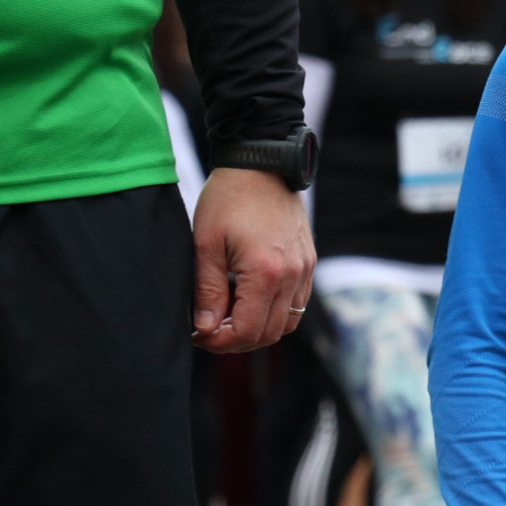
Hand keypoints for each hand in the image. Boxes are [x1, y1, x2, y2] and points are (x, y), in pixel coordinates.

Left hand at [190, 168, 315, 352]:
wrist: (261, 163)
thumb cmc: (228, 198)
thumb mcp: (206, 244)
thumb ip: (207, 291)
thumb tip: (204, 329)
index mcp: (265, 272)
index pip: (246, 330)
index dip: (218, 342)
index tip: (198, 335)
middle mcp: (292, 274)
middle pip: (268, 334)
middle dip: (236, 341)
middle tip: (209, 330)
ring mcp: (304, 268)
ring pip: (287, 323)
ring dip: (258, 329)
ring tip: (228, 317)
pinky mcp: (308, 261)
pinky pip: (297, 303)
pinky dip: (276, 313)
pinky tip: (250, 299)